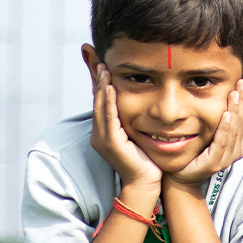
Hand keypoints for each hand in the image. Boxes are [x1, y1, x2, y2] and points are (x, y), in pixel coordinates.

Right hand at [91, 65, 160, 187]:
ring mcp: (103, 139)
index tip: (100, 63)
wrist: (145, 183)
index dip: (99, 82)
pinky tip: (111, 88)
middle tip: (97, 58)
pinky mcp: (111, 143)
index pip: (101, 102)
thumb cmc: (144, 161)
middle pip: (97, 101)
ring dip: (102, 87)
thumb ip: (133, 121)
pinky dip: (109, 102)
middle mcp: (99, 135)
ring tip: (104, 68)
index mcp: (104, 132)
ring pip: (101, 107)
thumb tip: (140, 105)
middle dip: (97, 79)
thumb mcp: (136, 136)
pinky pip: (109, 118)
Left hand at [168, 79, 242, 186]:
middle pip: (241, 122)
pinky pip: (221, 142)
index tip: (242, 83)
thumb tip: (223, 101)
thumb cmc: (194, 154)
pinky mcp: (215, 163)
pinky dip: (225, 128)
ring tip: (235, 94)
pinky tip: (226, 115)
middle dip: (241, 101)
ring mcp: (226, 158)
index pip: (242, 119)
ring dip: (235, 110)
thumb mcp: (208, 134)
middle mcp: (235, 151)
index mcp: (236, 144)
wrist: (180, 177)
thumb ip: (217, 122)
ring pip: (234, 130)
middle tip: (241, 83)